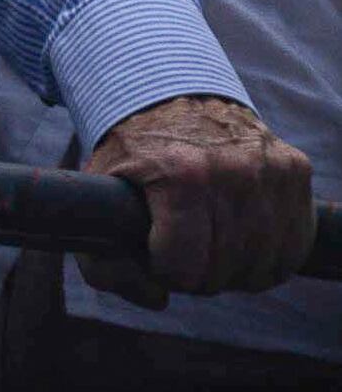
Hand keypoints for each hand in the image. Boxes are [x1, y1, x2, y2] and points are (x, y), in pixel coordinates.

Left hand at [84, 93, 317, 300]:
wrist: (171, 91)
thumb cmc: (134, 150)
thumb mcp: (98, 191)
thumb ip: (103, 258)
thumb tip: (157, 300)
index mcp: (180, 174)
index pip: (182, 268)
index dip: (164, 270)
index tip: (154, 251)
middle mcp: (232, 170)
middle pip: (222, 272)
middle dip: (197, 273)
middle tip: (183, 249)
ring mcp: (269, 170)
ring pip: (263, 267)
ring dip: (235, 270)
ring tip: (212, 246)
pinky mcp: (295, 169)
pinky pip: (294, 247)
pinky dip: (270, 257)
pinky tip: (244, 241)